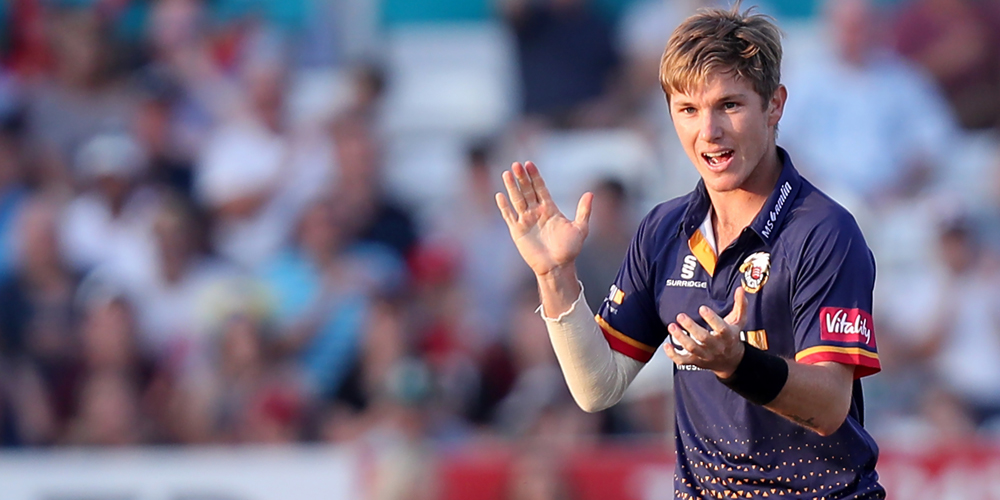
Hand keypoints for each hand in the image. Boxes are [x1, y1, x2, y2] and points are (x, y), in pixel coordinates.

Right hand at [495, 161, 592, 277]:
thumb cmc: (569, 250)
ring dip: (512, 187)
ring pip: (517, 200)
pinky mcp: (517, 231)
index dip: (535, 176)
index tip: (529, 164)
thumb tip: (590, 194)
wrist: (557, 267)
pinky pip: (509, 216)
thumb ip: (584, 211)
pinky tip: (500, 195)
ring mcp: (526, 220)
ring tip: (507, 173)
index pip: (540, 188)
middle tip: (516, 164)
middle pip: (527, 190)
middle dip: (522, 178)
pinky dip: (504, 206)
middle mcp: (536, 212)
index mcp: (549, 208)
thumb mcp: (580, 229)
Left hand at [664, 287, 747, 377]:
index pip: (721, 327)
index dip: (711, 318)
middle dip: (691, 327)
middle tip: (680, 316)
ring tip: (672, 326)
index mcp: (727, 335)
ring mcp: (705, 355)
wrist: (731, 362)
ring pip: (691, 348)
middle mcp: (716, 346)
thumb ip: (740, 305)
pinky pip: (683, 360)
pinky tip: (667, 345)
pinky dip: (673, 355)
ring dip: (680, 337)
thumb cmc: (732, 337)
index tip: (702, 308)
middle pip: (703, 338)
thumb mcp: (739, 322)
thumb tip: (740, 288)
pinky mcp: (696, 361)